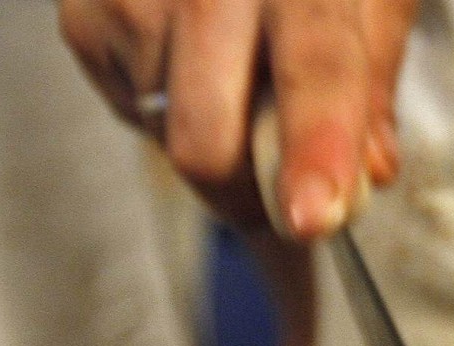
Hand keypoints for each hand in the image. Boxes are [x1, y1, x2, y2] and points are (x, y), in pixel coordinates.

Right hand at [58, 0, 418, 237]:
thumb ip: (371, 80)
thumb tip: (369, 174)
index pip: (312, 61)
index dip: (316, 146)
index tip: (312, 217)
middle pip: (207, 138)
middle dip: (248, 196)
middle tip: (287, 202)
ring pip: (171, 139)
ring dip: (217, 146)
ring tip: (238, 84)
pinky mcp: (81, 17)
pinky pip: (135, 113)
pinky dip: (173, 110)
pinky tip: (193, 60)